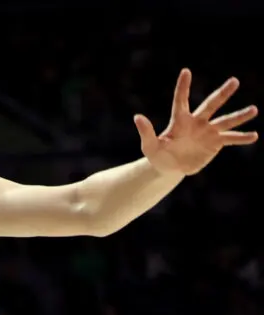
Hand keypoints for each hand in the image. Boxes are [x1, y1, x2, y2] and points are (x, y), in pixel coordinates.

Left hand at [136, 68, 256, 175]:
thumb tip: (137, 117)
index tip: (185, 71)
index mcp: (179, 121)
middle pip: (210, 105)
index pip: (181, 100)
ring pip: (225, 121)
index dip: (183, 87)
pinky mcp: (215, 143)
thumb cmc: (157, 154)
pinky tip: (254, 136)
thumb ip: (146, 132)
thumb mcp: (149, 146)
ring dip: (239, 116)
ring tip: (254, 109)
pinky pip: (230, 139)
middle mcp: (197, 122)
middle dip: (222, 94)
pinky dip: (241, 138)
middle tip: (234, 81)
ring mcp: (208, 132)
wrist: (170, 167)